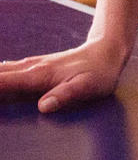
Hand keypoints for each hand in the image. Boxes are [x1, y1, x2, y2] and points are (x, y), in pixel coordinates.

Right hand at [0, 35, 129, 111]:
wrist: (106, 52)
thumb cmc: (99, 73)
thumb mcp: (87, 88)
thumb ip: (65, 96)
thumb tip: (43, 107)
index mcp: (37, 77)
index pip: (1, 84)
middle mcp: (28, 69)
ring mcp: (29, 66)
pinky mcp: (32, 67)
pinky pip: (5, 71)